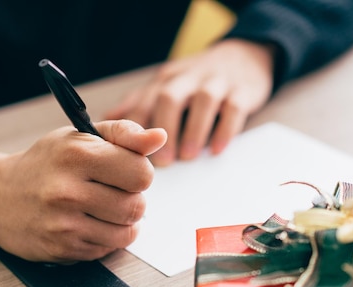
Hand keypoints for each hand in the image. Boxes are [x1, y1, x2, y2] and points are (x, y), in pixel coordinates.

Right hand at [0, 120, 166, 262]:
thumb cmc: (46, 163)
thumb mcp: (80, 137)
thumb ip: (124, 134)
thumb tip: (159, 138)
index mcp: (77, 155)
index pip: (142, 173)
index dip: (140, 173)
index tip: (126, 171)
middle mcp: (68, 190)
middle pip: (137, 206)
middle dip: (132, 199)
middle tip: (112, 191)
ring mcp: (64, 224)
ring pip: (127, 233)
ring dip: (123, 222)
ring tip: (104, 208)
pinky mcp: (62, 249)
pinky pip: (108, 249)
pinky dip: (106, 238)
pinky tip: (88, 223)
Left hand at [105, 39, 274, 165]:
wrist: (245, 57)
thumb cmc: (199, 81)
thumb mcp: (167, 85)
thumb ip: (139, 102)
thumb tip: (106, 120)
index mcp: (167, 80)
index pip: (146, 100)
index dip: (137, 127)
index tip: (133, 155)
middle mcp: (189, 78)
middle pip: (171, 97)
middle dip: (164, 129)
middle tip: (163, 162)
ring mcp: (217, 82)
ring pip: (204, 100)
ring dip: (195, 129)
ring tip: (189, 157)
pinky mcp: (242, 90)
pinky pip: (234, 107)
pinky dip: (225, 129)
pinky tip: (218, 149)